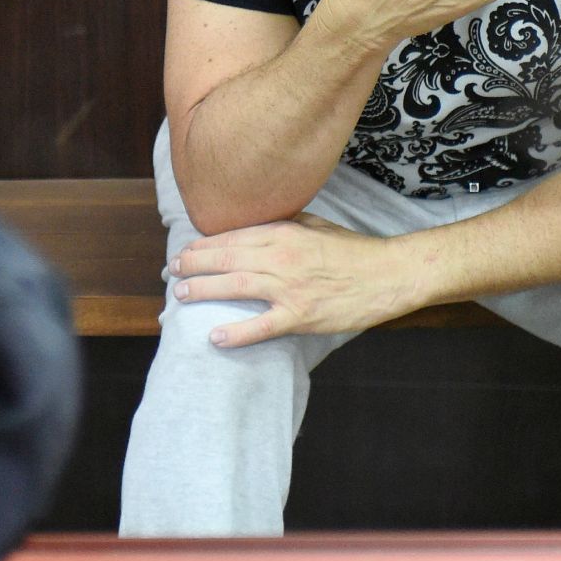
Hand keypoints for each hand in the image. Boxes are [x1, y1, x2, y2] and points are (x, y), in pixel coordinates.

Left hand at [169, 213, 420, 343]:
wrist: (389, 274)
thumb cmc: (353, 250)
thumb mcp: (315, 225)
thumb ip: (283, 223)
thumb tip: (254, 224)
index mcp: (283, 233)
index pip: (232, 237)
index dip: (203, 245)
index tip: (185, 251)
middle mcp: (281, 257)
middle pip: (226, 258)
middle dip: (194, 264)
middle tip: (171, 271)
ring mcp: (290, 287)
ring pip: (236, 286)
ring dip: (204, 289)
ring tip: (181, 294)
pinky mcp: (302, 316)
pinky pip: (263, 325)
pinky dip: (238, 332)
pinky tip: (216, 336)